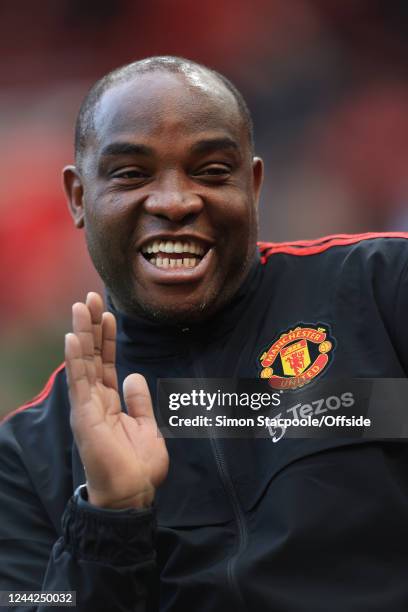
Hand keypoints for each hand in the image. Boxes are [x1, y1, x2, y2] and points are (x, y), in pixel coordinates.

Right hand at [65, 292, 168, 508]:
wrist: (133, 494)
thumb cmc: (139, 466)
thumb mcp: (147, 425)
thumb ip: (139, 400)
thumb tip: (134, 375)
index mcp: (111, 401)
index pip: (106, 361)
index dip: (106, 337)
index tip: (108, 312)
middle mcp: (96, 399)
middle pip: (92, 356)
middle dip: (91, 326)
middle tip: (90, 298)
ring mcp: (88, 406)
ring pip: (83, 362)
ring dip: (81, 333)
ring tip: (80, 306)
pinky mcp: (84, 416)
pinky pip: (79, 382)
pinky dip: (75, 359)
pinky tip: (72, 337)